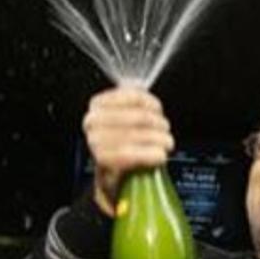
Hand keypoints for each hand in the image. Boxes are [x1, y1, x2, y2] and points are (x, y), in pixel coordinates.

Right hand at [82, 87, 174, 215]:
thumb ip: (131, 97)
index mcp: (98, 105)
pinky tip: (160, 156)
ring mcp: (96, 141)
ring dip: (160, 140)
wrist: (114, 175)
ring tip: (166, 144)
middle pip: (140, 116)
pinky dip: (152, 155)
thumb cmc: (123, 143)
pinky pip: (133, 154)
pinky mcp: (104, 161)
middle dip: (159, 125)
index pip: (133, 95)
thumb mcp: (127, 116)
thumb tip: (136, 83)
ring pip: (139, 135)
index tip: (158, 111)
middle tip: (165, 131)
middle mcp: (93, 121)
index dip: (152, 103)